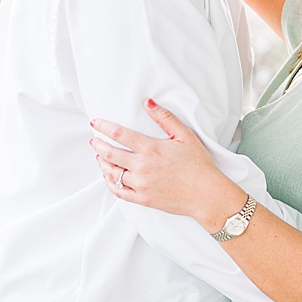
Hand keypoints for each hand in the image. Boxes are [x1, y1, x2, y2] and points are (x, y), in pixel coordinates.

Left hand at [90, 101, 235, 231]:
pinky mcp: (143, 199)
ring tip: (100, 157)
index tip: (95, 123)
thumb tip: (147, 102)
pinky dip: (111, 183)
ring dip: (102, 163)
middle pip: (110, 154)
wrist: (207, 195)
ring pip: (112, 173)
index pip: (119, 134)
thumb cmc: (198, 164)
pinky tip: (109, 177)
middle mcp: (142, 167)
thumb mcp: (184, 136)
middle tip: (94, 140)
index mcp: (151, 149)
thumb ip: (164, 118)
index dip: (104, 127)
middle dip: (99, 145)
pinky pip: (119, 192)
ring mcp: (141, 184)